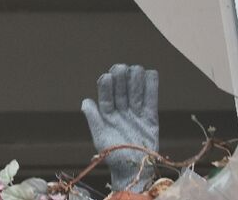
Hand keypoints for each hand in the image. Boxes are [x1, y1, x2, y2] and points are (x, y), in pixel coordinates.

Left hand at [81, 64, 158, 192]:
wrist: (133, 170)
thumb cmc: (113, 155)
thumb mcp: (101, 138)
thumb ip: (94, 119)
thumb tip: (86, 101)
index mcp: (107, 115)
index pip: (106, 97)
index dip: (106, 87)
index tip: (106, 76)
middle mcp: (121, 112)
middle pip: (121, 92)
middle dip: (121, 80)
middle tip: (121, 67)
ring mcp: (135, 115)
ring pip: (135, 94)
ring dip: (135, 81)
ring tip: (136, 68)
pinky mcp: (150, 120)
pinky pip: (151, 101)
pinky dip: (152, 88)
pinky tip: (151, 74)